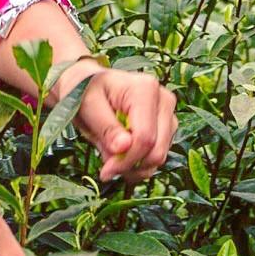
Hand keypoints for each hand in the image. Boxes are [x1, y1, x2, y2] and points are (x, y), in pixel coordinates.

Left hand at [62, 64, 175, 184]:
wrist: (90, 84)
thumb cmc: (86, 90)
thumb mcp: (88, 106)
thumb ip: (106, 128)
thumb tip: (123, 147)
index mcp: (145, 89)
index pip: (144, 137)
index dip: (126, 160)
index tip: (105, 171)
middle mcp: (163, 99)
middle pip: (157, 149)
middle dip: (131, 165)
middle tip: (108, 169)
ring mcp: (168, 113)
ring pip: (159, 155)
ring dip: (135, 166)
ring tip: (112, 160)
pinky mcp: (166, 125)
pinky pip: (158, 154)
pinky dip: (140, 163)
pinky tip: (122, 157)